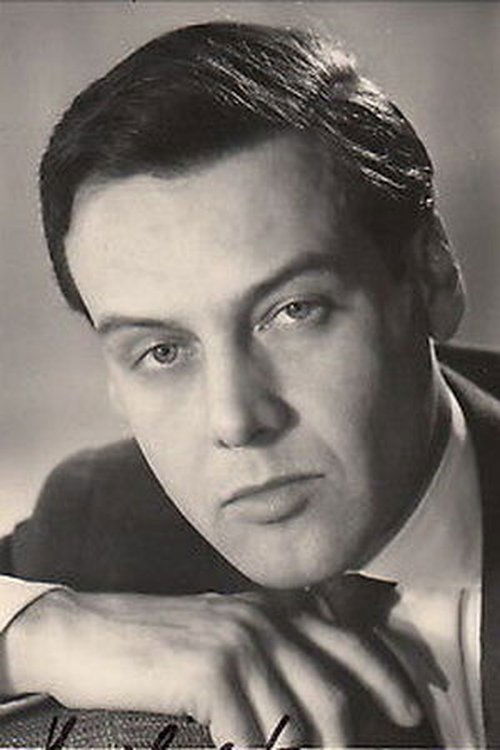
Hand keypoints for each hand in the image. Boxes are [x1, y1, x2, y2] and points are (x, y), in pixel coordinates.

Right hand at [4, 587, 420, 746]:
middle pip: (333, 693)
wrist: (84, 632)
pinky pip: (254, 738)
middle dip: (346, 743)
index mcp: (270, 608)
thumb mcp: (220, 631)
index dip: (386, 677)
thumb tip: (305, 698)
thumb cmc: (151, 642)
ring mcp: (240, 644)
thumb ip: (266, 646)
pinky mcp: (212, 673)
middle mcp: (263, 621)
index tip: (408, 710)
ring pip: (298, 723)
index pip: (348, 641)